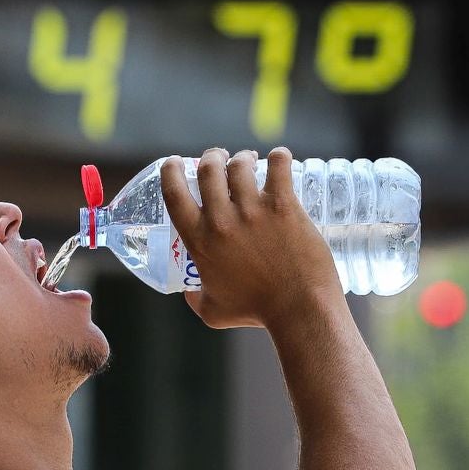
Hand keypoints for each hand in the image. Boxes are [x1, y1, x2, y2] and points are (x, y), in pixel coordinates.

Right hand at [159, 147, 343, 329]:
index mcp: (200, 241)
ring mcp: (253, 210)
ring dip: (243, 157)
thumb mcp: (213, 311)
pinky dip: (278, 156)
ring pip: (240, 164)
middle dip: (212, 157)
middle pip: (208, 168)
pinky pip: (278, 164)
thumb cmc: (256, 312)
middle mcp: (222, 220)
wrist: (297, 310)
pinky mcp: (284, 205)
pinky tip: (279, 158)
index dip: (170, 170)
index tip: (175, 162)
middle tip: (221, 159)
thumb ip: (195, 299)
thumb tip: (189, 292)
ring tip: (251, 161)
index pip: (173, 193)